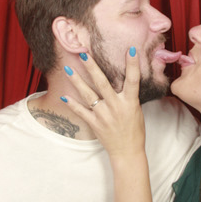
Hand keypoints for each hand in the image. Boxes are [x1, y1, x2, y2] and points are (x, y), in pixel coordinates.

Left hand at [60, 46, 145, 163]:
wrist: (128, 152)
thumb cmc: (135, 130)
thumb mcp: (136, 110)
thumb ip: (128, 96)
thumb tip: (123, 80)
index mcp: (130, 102)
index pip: (133, 80)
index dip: (132, 65)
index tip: (130, 49)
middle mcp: (116, 106)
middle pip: (103, 83)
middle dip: (92, 67)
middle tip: (83, 54)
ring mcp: (104, 115)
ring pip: (88, 94)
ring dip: (77, 81)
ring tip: (67, 69)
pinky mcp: (95, 123)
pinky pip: (81, 112)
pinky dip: (73, 104)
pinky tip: (64, 96)